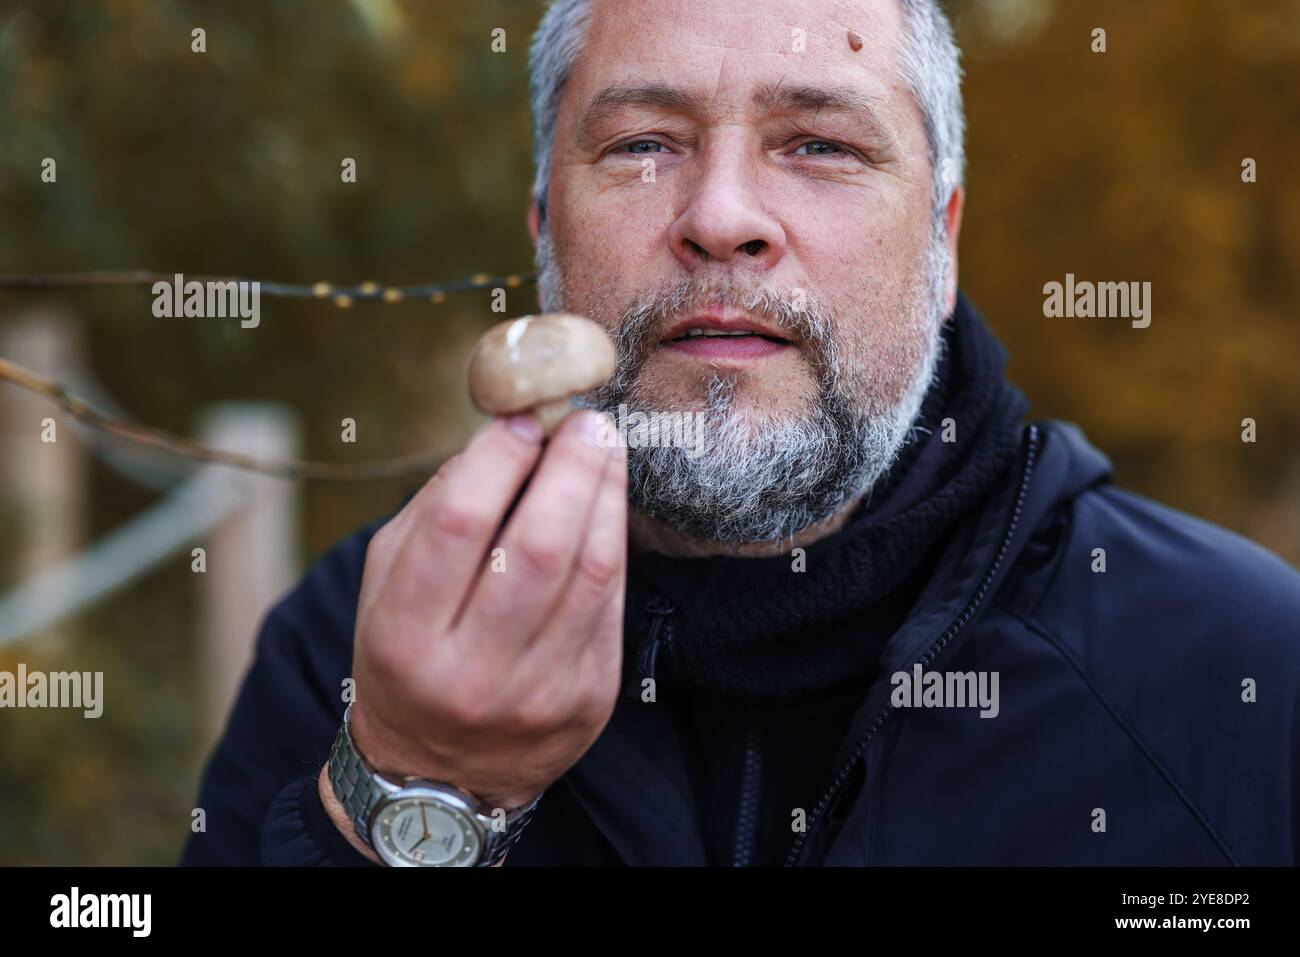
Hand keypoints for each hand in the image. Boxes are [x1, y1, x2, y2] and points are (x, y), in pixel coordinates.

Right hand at [342, 409, 626, 818]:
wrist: (438, 777)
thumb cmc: (408, 656)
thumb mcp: (385, 587)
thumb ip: (434, 510)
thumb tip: (504, 436)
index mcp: (404, 636)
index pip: (459, 526)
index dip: (498, 460)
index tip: (522, 419)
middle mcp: (471, 672)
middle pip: (537, 546)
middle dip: (570, 468)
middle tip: (585, 421)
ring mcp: (537, 693)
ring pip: (589, 573)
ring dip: (604, 496)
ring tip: (604, 449)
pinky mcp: (588, 702)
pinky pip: (612, 604)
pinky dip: (613, 543)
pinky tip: (607, 505)